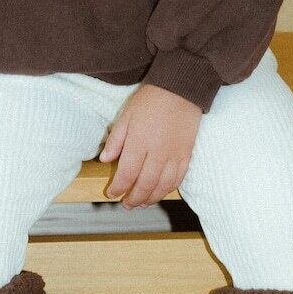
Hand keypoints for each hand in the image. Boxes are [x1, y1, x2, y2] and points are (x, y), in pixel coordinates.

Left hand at [98, 83, 201, 207]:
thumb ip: (116, 140)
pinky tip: (160, 193)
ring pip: (162, 186)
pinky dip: (168, 190)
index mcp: (139, 142)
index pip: (126, 174)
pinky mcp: (186, 154)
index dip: (118, 188)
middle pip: (144, 185)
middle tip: (126, 204)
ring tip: (141, 204)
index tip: (111, 193)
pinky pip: (178, 179)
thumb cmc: (150, 99)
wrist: (181, 89)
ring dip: (150, 198)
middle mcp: (157, 153)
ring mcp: (174, 155)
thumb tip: (105, 160)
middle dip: (133, 198)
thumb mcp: (126, 115)